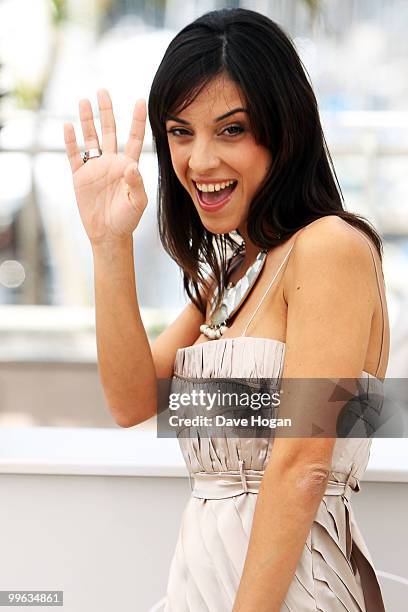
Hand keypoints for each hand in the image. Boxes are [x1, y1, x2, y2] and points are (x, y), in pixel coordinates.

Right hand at [63, 89, 147, 244]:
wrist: (109, 234)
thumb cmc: (128, 220)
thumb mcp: (137, 203)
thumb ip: (136, 183)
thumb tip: (131, 166)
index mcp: (129, 166)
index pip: (134, 138)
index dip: (137, 120)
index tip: (140, 100)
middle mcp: (112, 162)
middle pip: (109, 131)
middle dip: (106, 111)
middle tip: (103, 91)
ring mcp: (95, 168)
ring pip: (91, 139)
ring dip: (87, 120)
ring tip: (84, 100)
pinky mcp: (81, 177)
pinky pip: (74, 155)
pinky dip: (70, 141)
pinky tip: (68, 126)